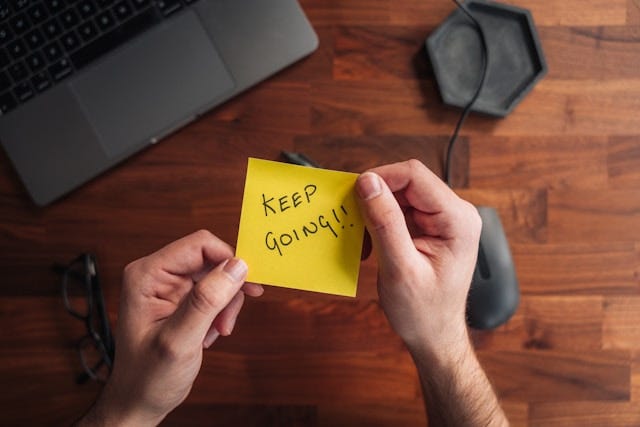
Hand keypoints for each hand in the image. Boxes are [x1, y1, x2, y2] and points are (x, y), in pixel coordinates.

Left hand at [80, 230, 262, 425]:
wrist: (139, 400)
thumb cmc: (147, 377)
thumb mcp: (179, 341)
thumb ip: (207, 301)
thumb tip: (237, 266)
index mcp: (147, 274)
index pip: (199, 245)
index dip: (227, 260)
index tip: (247, 284)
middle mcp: (157, 274)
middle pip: (211, 259)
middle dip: (227, 289)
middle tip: (228, 319)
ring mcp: (169, 286)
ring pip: (216, 276)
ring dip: (225, 304)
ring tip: (218, 331)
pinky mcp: (180, 299)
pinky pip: (214, 292)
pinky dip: (220, 312)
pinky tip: (210, 333)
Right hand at [355, 159, 480, 356]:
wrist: (435, 335)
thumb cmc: (424, 312)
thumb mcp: (400, 268)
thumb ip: (385, 222)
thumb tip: (367, 183)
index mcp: (457, 219)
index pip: (414, 175)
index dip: (380, 178)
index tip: (353, 195)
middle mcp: (455, 213)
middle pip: (407, 182)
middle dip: (376, 198)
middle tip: (355, 222)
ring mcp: (444, 219)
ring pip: (400, 194)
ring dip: (376, 211)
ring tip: (364, 239)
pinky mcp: (431, 226)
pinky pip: (400, 209)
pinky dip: (380, 221)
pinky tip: (372, 243)